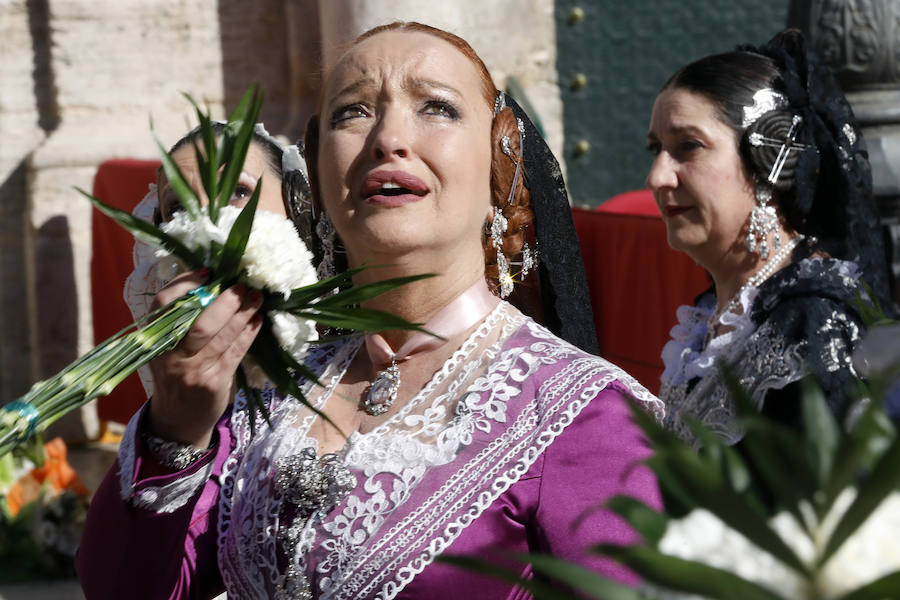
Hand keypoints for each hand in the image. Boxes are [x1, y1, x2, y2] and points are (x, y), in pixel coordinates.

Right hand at [147, 270, 262, 447]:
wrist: (177, 421)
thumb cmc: (176, 374)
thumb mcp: (167, 348)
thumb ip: (180, 322)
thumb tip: (213, 283)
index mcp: (155, 339)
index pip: (162, 304)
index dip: (185, 283)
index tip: (208, 271)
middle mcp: (170, 355)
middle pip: (198, 322)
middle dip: (225, 301)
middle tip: (242, 286)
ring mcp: (192, 371)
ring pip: (221, 336)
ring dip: (243, 313)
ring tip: (257, 298)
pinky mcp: (213, 383)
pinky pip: (235, 351)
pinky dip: (249, 333)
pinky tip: (258, 320)